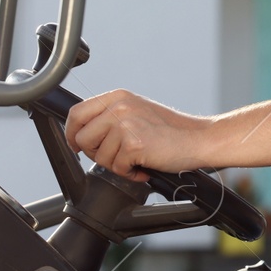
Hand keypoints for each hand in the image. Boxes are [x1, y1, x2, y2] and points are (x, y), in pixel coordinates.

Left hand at [65, 88, 209, 180]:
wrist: (198, 139)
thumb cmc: (170, 130)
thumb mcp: (136, 112)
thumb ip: (111, 116)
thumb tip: (83, 132)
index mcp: (117, 96)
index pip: (76, 112)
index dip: (72, 133)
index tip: (76, 146)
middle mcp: (119, 106)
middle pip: (82, 138)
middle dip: (95, 154)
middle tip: (116, 157)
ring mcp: (125, 124)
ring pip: (99, 156)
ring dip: (116, 165)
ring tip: (135, 161)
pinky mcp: (134, 144)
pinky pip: (117, 168)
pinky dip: (130, 174)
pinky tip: (143, 167)